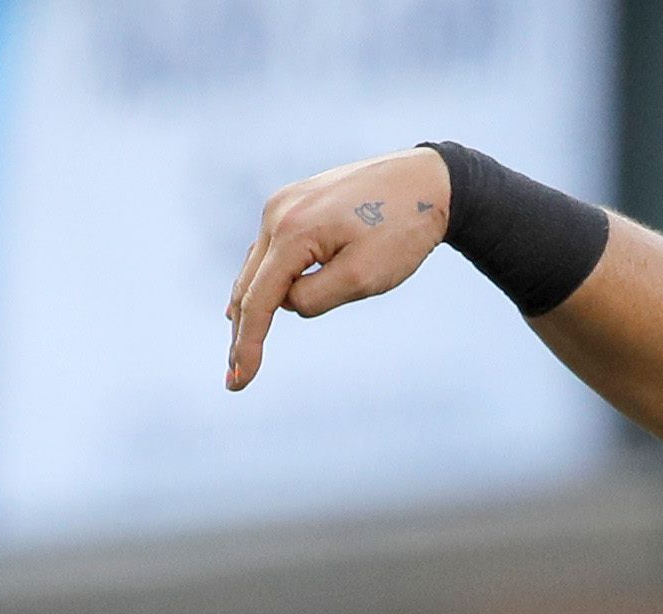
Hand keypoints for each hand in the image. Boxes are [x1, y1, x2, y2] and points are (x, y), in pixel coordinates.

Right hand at [224, 146, 450, 390]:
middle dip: (242, 333)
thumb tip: (286, 302)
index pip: (259, 301)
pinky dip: (262, 280)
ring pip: (256, 268)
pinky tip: (254, 302)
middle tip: (235, 379)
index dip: (247, 346)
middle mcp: (278, 212)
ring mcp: (284, 202)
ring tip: (240, 350)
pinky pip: (270, 250)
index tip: (239, 383)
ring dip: (249, 308)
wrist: (428, 180)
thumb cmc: (401, 230)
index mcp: (292, 232)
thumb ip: (313, 299)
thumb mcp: (361, 278)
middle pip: (248, 286)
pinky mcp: (295, 200)